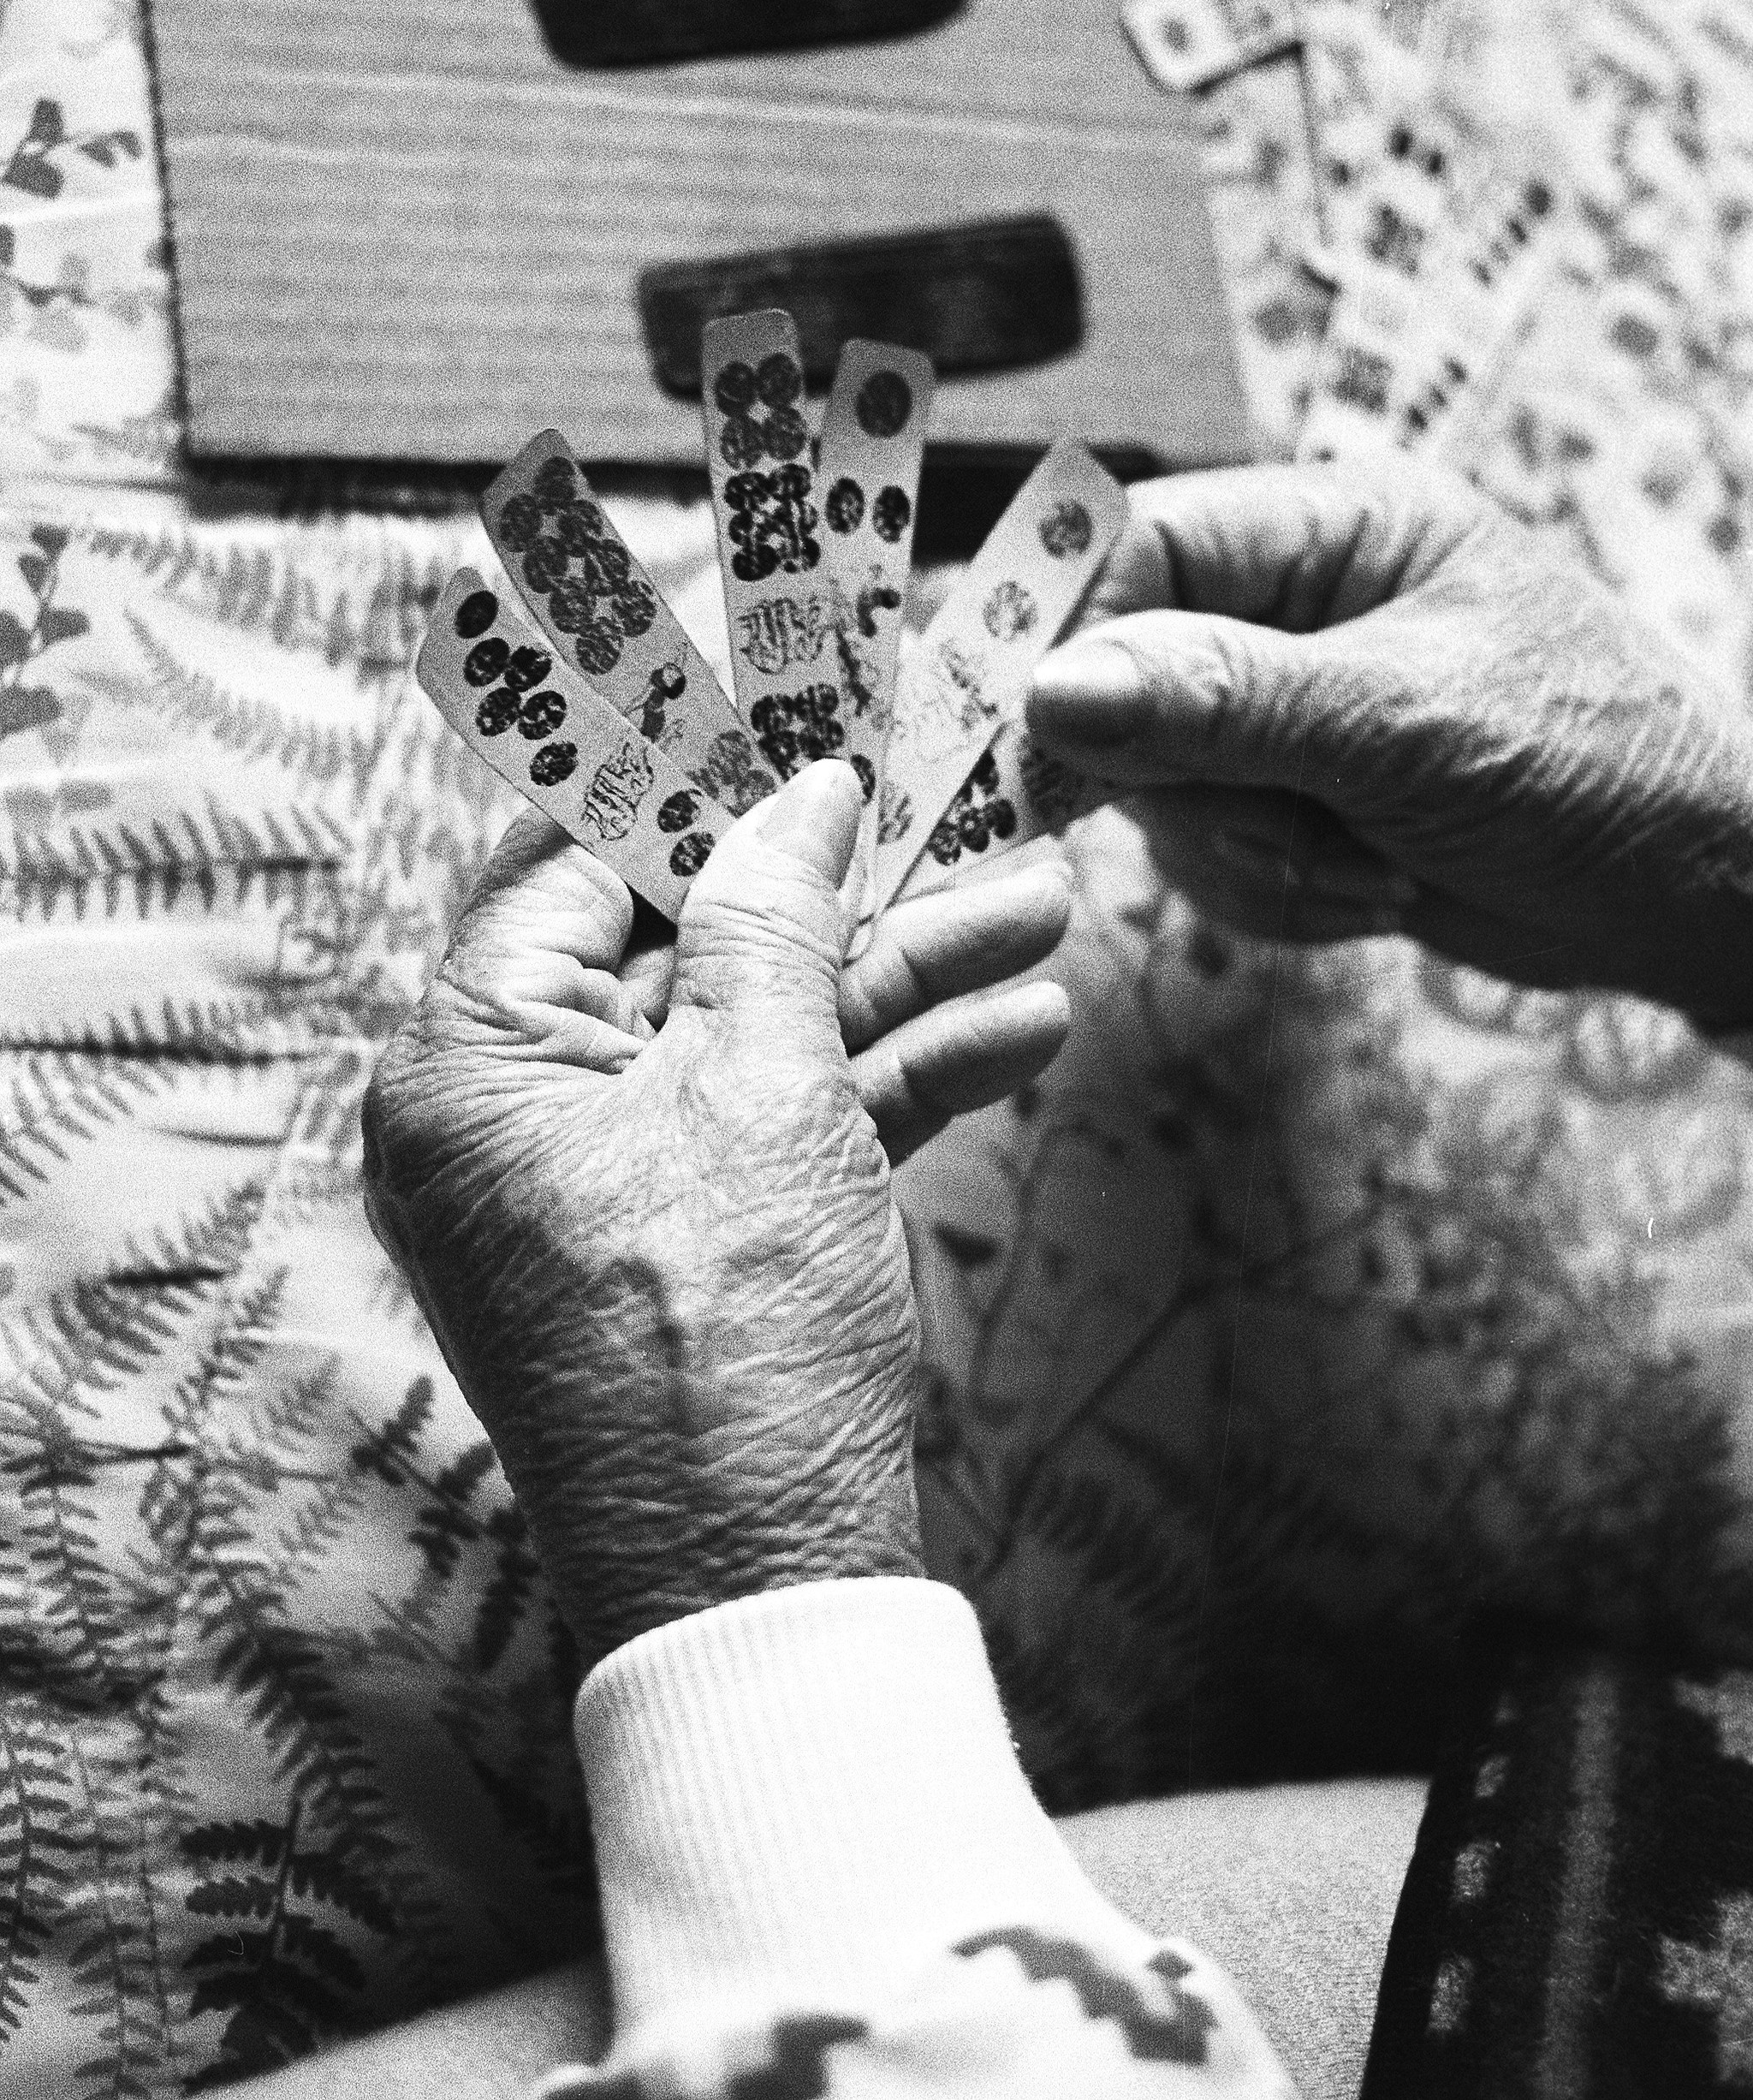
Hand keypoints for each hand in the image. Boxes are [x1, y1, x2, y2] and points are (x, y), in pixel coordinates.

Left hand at [361, 763, 1070, 1669]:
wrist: (767, 1589)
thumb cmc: (732, 1340)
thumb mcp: (765, 1085)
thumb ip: (774, 913)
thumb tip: (799, 785)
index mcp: (470, 1058)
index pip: (567, 855)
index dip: (681, 762)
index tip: (769, 676)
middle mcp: (517, 1110)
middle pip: (686, 938)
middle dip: (839, 877)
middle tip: (940, 782)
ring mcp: (611, 1177)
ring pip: (760, 1028)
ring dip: (902, 973)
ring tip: (1042, 906)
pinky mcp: (696, 1235)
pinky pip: (785, 1120)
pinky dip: (893, 1076)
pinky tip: (1022, 1022)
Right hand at [1026, 460, 1752, 1026]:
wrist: (1694, 900)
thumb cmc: (1595, 764)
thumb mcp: (1404, 723)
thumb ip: (1222, 700)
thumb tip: (1051, 689)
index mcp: (1336, 525)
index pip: (1141, 543)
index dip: (1072, 631)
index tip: (1034, 732)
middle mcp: (1298, 605)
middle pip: (1127, 676)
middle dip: (1197, 780)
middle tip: (1286, 825)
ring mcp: (1290, 709)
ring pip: (1159, 783)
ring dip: (1250, 849)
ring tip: (1370, 864)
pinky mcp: (1294, 800)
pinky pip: (1206, 851)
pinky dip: (1277, 892)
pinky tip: (1376, 890)